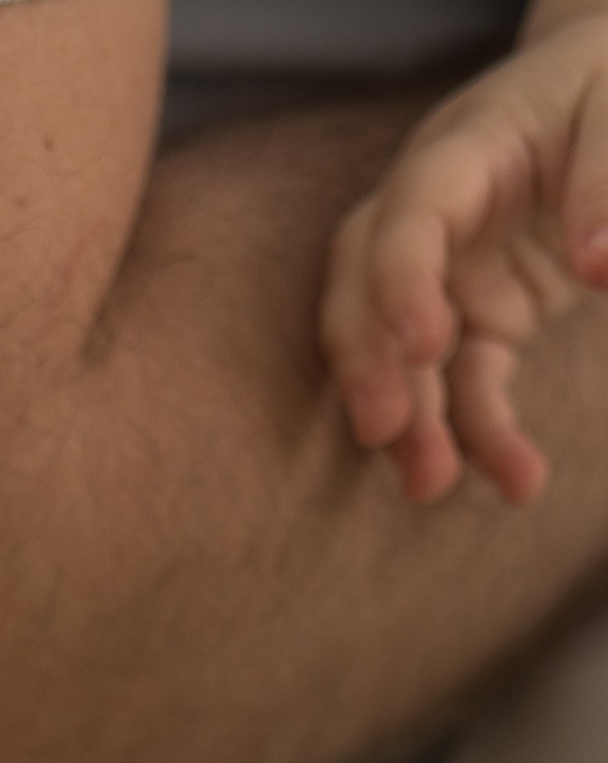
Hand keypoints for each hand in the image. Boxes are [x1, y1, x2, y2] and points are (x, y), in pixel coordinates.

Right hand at [321, 10, 607, 503]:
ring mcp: (449, 275)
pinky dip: (483, 438)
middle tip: (383, 433)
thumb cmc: (602, 93)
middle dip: (365, 366)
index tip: (423, 345)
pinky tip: (517, 480)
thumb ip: (607, 180)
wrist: (594, 102)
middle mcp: (435, 220)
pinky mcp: (478, 320)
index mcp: (465, 151)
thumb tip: (599, 265)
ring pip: (401, 359)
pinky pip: (467, 388)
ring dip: (412, 427)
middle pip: (361, 291)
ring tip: (431, 487)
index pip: (409, 211)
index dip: (401, 278)